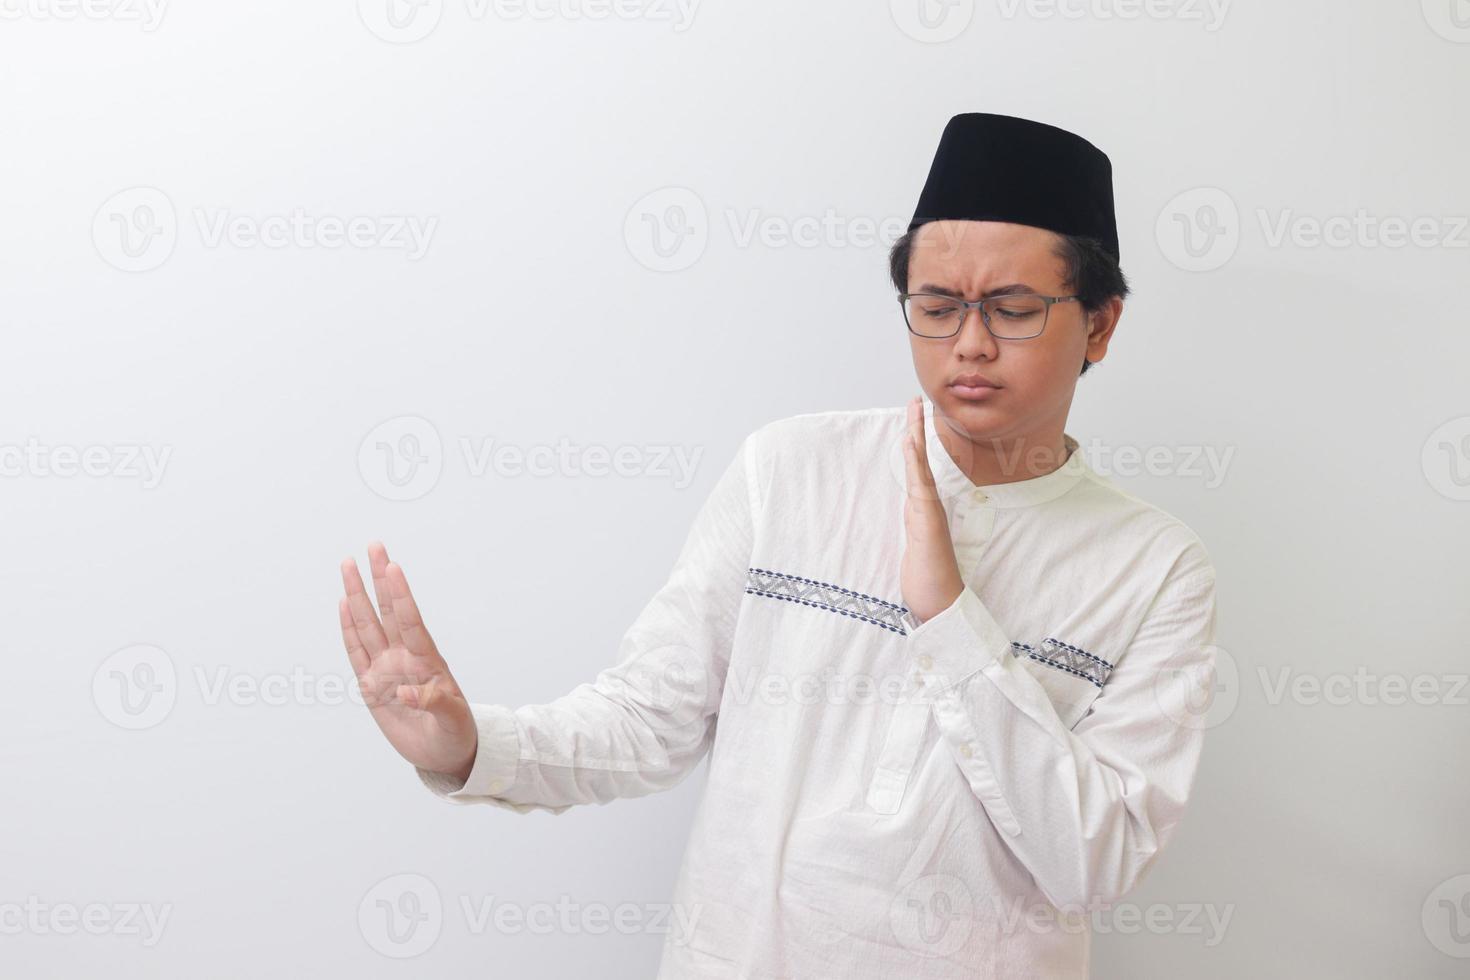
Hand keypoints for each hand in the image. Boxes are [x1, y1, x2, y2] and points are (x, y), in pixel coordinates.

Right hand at [339, 542, 476, 783]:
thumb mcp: (452, 720)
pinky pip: (356, 651)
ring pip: (368, 624)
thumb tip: (409, 692)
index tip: (393, 566)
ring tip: (348, 565)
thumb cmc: (454, 732)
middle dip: (379, 578)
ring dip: (357, 595)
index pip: (410, 620)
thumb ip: (434, 703)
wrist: (444, 752)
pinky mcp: (372, 685)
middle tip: (374, 546)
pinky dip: (348, 629)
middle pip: (388, 610)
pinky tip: (344, 605)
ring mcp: (386, 668)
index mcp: (426, 660)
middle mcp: (404, 657)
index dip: (401, 594)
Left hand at [900, 395, 964, 623]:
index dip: (914, 442)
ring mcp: (928, 514)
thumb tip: (910, 515)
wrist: (941, 607)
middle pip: (920, 461)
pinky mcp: (927, 524)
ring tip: (914, 410)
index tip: (912, 416)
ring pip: (920, 469)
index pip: (917, 469)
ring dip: (916, 437)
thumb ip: (914, 532)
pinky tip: (910, 444)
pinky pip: (920, 488)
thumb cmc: (929, 582)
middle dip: (917, 428)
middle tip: (915, 399)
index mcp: (921, 511)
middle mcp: (926, 508)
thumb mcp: (915, 550)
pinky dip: (915, 464)